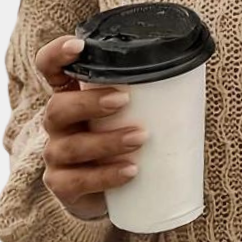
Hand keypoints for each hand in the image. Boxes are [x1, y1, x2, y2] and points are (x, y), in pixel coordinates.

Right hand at [35, 35, 147, 219]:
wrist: (116, 196)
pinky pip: (78, 181)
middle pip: (58, 108)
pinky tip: (130, 171)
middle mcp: (57, 124)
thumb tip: (192, 71)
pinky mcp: (63, 186)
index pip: (50, 69)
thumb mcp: (132, 115)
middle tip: (124, 100)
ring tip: (141, 138)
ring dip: (107, 141)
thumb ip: (148, 95)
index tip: (79, 45)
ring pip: (71, 146)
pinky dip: (106, 176)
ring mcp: (56, 156)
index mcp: (71, 97)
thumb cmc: (126, 142)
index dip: (57, 54)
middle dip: (89, 103)